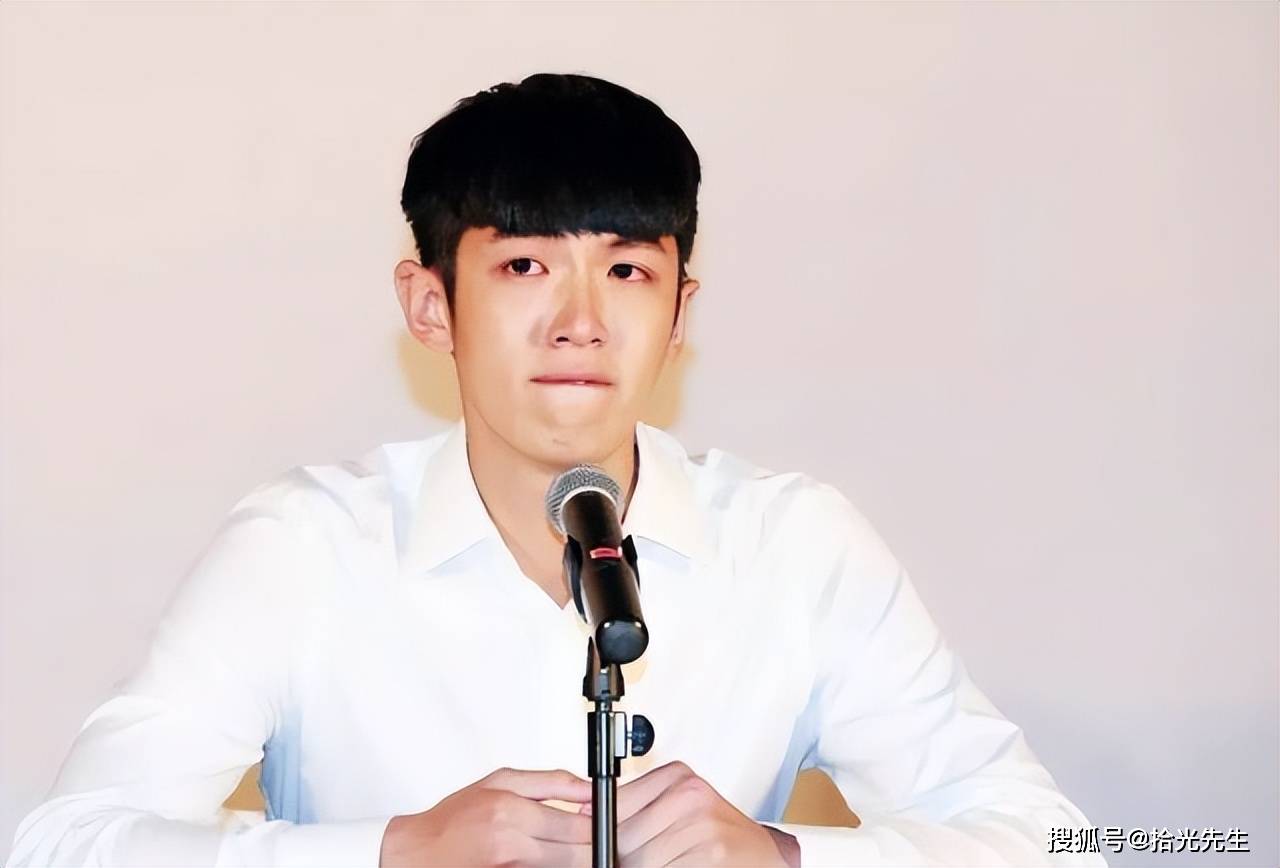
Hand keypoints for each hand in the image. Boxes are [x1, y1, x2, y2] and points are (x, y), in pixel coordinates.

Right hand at [380, 767, 593, 866]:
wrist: (416, 853)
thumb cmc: (453, 818)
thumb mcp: (499, 781)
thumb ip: (550, 782)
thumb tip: (589, 788)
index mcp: (511, 811)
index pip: (577, 824)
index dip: (603, 827)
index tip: (613, 822)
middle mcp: (511, 842)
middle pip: (578, 853)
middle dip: (598, 849)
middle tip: (606, 840)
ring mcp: (509, 867)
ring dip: (582, 860)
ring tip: (584, 849)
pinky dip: (559, 867)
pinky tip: (560, 858)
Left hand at [579, 761, 799, 866]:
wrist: (764, 857)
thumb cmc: (719, 836)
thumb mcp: (678, 808)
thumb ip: (635, 807)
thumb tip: (581, 813)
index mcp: (678, 778)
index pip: (615, 804)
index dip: (598, 832)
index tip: (589, 845)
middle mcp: (690, 797)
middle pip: (623, 838)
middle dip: (619, 857)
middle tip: (628, 858)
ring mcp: (701, 827)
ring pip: (640, 861)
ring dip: (639, 867)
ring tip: (661, 861)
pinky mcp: (710, 855)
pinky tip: (673, 865)